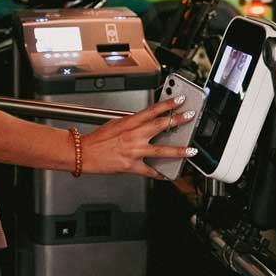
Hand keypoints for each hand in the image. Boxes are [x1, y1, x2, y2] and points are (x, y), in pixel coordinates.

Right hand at [80, 96, 196, 178]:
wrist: (84, 153)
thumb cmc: (97, 139)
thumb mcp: (115, 123)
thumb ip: (132, 123)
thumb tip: (145, 121)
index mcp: (128, 123)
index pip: (151, 110)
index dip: (167, 104)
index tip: (179, 100)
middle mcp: (133, 136)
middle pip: (160, 126)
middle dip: (177, 120)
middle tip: (189, 116)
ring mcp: (134, 151)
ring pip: (161, 150)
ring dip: (178, 150)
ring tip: (190, 150)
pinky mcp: (131, 165)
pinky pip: (149, 171)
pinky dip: (159, 173)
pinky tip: (168, 174)